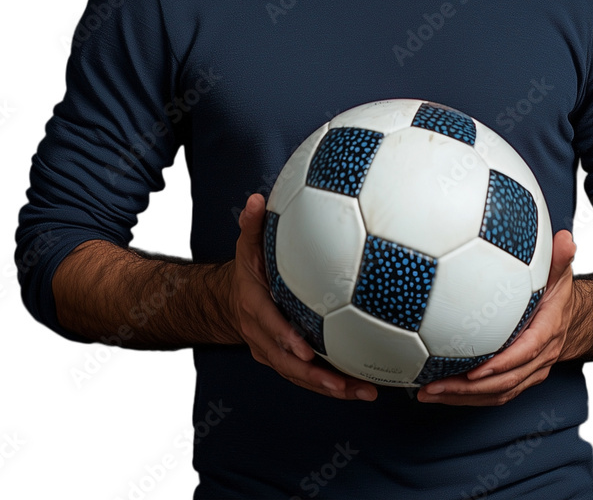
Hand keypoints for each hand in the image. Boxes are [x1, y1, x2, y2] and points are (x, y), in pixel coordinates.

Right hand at [227, 193, 378, 402]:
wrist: (229, 300)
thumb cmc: (247, 269)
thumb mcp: (245, 245)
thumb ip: (251, 224)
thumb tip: (256, 199)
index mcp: (254, 308)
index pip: (270, 326)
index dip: (286, 340)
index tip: (307, 350)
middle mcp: (262, 336)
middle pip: (288, 364)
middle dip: (316, 377)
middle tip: (346, 383)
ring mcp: (273, 352)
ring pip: (300, 377)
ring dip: (330, 387)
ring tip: (363, 392)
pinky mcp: (286, 361)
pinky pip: (308, 377)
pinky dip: (332, 384)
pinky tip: (362, 387)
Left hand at [415, 229, 576, 405]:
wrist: (574, 320)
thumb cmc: (558, 293)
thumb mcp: (560, 274)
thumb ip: (560, 258)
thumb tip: (565, 238)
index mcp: (548, 332)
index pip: (526, 352)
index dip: (502, 363)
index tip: (476, 370)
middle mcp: (540, 358)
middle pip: (505, 382)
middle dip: (469, 388)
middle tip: (435, 385)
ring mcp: (529, 372)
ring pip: (497, 393)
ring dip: (462, 397)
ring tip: (428, 393)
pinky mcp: (518, 378)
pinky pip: (493, 395)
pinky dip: (467, 397)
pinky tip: (439, 391)